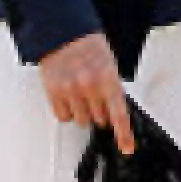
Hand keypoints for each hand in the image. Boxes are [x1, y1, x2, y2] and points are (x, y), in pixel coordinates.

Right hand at [40, 34, 133, 155]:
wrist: (64, 34)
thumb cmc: (89, 47)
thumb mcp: (110, 65)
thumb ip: (113, 90)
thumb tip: (115, 113)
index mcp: (108, 78)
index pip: (119, 114)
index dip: (124, 134)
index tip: (127, 147)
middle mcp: (89, 86)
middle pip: (99, 120)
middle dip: (101, 111)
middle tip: (96, 96)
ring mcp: (70, 90)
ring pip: (81, 121)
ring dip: (83, 112)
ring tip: (81, 93)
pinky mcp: (53, 92)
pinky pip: (63, 116)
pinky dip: (67, 111)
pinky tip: (69, 96)